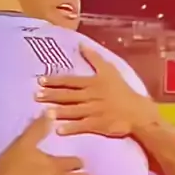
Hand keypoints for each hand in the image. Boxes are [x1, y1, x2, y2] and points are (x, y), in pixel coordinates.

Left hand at [35, 45, 157, 136]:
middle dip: (51, 95)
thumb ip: (94, 58)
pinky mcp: (98, 124)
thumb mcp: (109, 70)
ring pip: (73, 110)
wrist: (138, 112)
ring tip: (44, 112)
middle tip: (36, 96)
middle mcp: (90, 96)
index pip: (70, 81)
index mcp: (92, 83)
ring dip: (59, 111)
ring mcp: (94, 111)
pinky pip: (82, 126)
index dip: (55, 80)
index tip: (40, 80)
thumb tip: (81, 44)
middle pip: (68, 95)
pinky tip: (59, 130)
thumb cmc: (122, 90)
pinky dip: (71, 128)